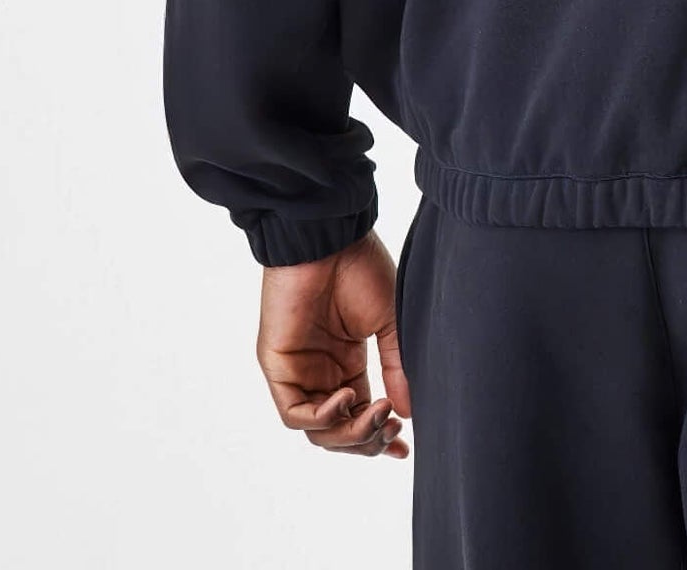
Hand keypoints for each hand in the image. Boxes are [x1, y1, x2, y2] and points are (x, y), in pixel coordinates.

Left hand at [257, 231, 411, 458]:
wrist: (330, 238)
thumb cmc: (359, 267)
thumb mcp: (389, 321)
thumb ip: (395, 366)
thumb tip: (408, 412)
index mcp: (347, 362)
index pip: (360, 415)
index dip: (379, 436)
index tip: (403, 448)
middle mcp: (322, 372)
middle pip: (339, 432)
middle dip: (368, 439)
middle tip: (394, 428)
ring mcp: (299, 371)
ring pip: (318, 430)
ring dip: (350, 433)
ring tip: (378, 413)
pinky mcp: (278, 367)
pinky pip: (295, 413)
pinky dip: (324, 416)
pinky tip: (349, 396)